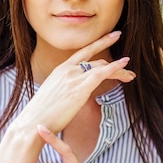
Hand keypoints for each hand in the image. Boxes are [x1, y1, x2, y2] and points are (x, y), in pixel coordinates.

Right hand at [13, 31, 135, 135]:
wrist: (32, 125)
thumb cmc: (41, 117)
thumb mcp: (52, 97)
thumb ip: (63, 91)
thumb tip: (70, 96)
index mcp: (59, 70)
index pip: (82, 53)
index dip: (98, 44)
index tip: (110, 37)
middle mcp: (66, 69)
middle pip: (95, 59)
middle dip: (113, 62)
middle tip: (127, 61)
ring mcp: (73, 77)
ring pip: (101, 67)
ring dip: (119, 70)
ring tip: (130, 75)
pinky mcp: (79, 89)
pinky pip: (101, 73)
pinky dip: (115, 68)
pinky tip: (125, 66)